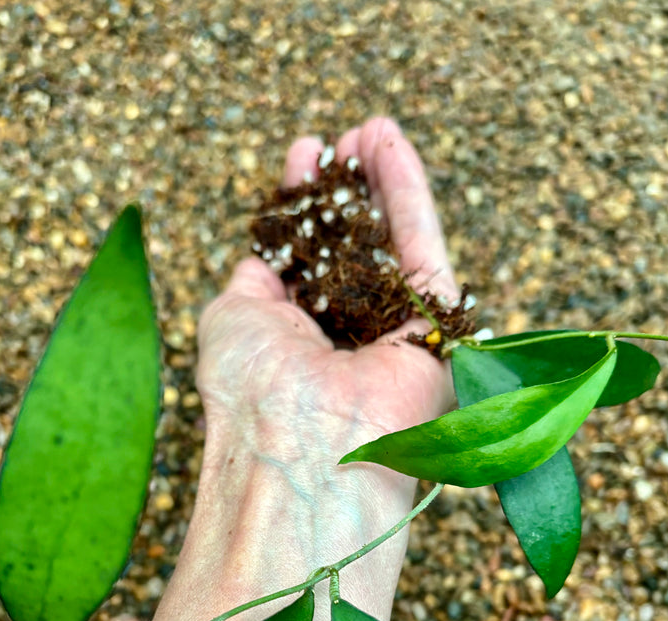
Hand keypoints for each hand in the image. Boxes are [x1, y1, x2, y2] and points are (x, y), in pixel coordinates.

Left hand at [196, 118, 458, 520]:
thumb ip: (254, 282)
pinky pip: (424, 248)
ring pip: (393, 244)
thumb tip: (266, 254)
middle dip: (348, 190)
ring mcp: (393, 338)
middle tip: (343, 137)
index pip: (309, 265)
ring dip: (381, 181)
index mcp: (298, 346)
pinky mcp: (437, 330)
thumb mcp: (230, 320)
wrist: (299, 447)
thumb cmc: (250, 392)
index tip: (303, 156)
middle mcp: (348, 344)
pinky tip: (390, 144)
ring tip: (369, 126)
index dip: (306, 208)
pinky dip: (407, 193)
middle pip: (355, 251)